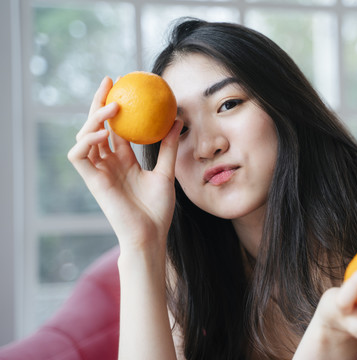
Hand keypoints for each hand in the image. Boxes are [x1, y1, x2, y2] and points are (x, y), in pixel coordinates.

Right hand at [68, 76, 181, 251]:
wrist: (151, 234)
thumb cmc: (158, 208)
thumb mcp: (166, 172)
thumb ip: (167, 146)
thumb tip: (177, 119)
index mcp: (123, 161)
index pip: (115, 128)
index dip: (116, 108)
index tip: (125, 86)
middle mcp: (108, 163)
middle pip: (97, 126)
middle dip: (98, 102)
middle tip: (110, 81)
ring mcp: (98, 172)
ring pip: (84, 137)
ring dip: (94, 118)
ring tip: (113, 106)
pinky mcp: (92, 181)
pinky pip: (79, 156)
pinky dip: (87, 141)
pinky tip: (104, 133)